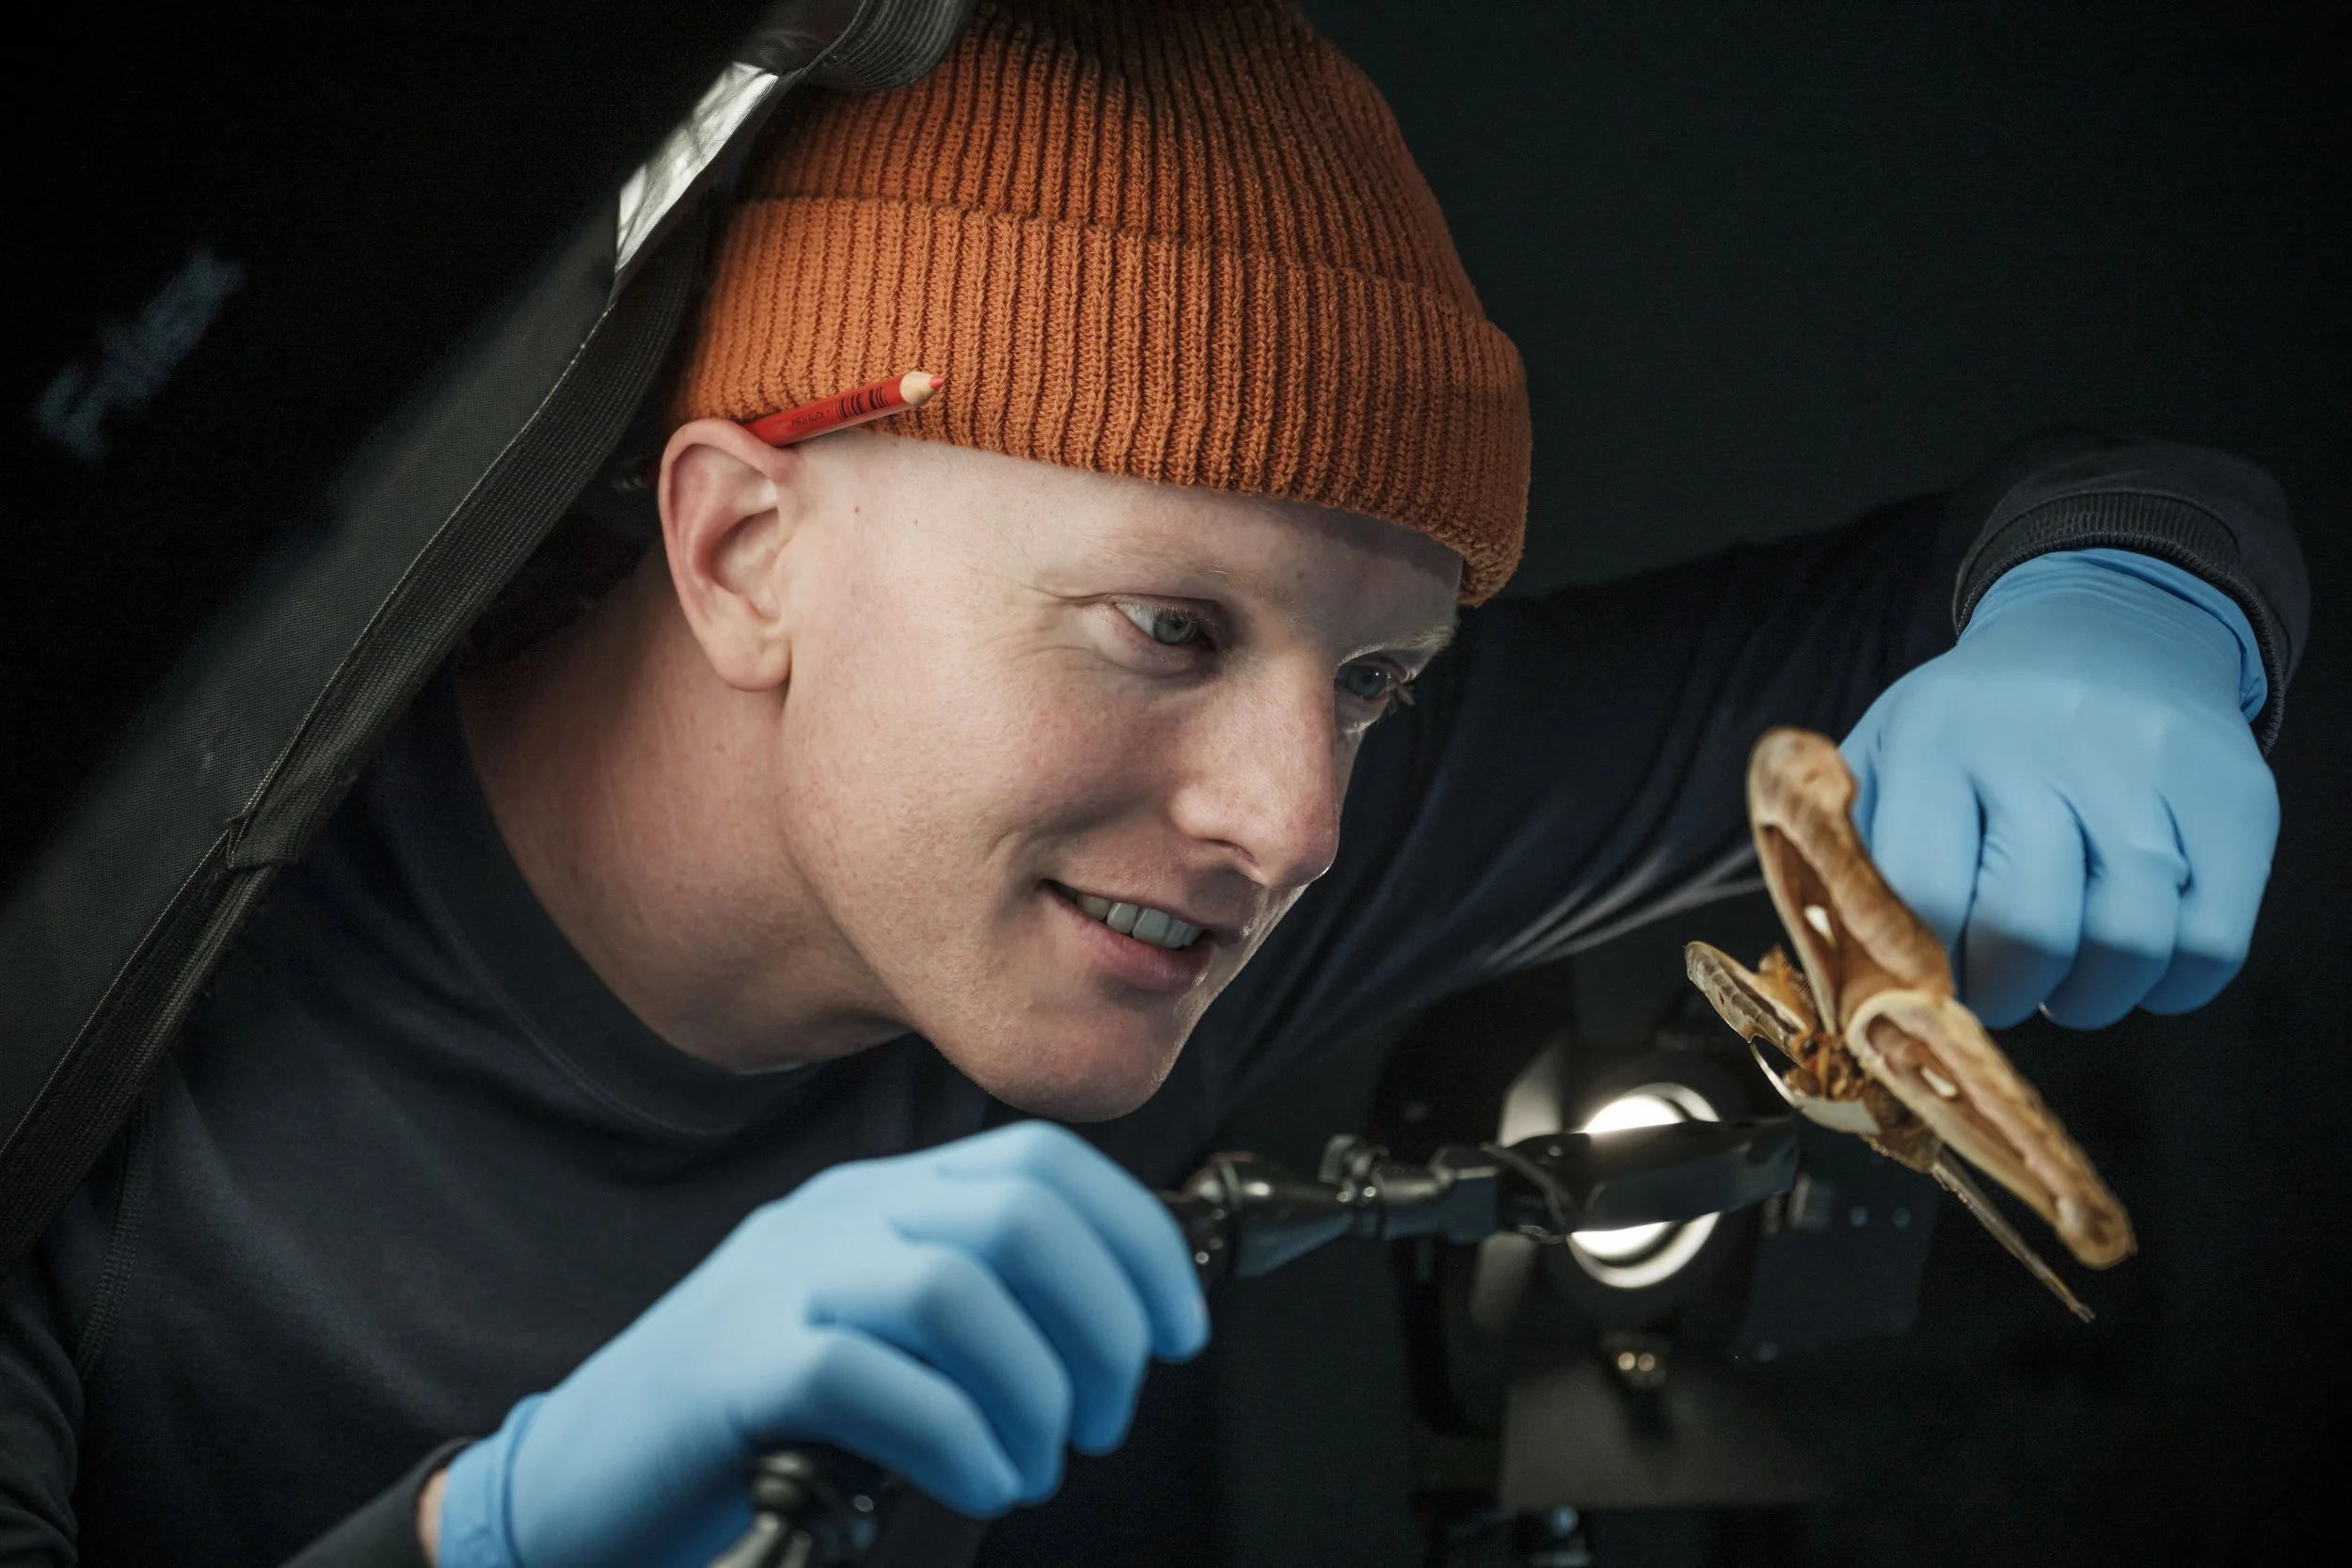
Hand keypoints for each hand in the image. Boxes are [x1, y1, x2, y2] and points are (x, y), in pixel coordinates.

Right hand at [429, 1122, 1207, 1567]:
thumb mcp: (872, 1332)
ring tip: (1031, 1465)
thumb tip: (1117, 1329)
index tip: (1178, 1331)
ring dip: (1033, 1394)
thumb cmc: (752, 1424)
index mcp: (879, 1199)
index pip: (1043, 1164)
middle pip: (1018, 1215)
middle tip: (1104, 1417)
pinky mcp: (737, 1371)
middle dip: (1100, 1323)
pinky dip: (956, 1437)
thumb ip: (969, 1305)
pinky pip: (873, 1376)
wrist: (581, 1484)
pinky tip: (978, 1480)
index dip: (1136, 1242)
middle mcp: (836, 1218)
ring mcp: (780, 1285)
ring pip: (957, 1291)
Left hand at [1841, 549, 2277, 1028]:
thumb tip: (1846, 976)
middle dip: (2004, 996)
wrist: (2109, 627)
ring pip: (2128, 944)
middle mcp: (2043, 744)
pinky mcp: (2233, 798)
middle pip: (2028, 930)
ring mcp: (2147, 768)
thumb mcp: (1887, 753)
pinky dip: (2169, 986)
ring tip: (2062, 983)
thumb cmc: (1974, 725)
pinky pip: (2210, 943)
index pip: (1922, 894)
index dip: (1923, 971)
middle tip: (1998, 992)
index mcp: (1935, 739)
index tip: (1928, 985)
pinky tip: (2132, 964)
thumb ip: (1847, 849)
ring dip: (2088, 999)